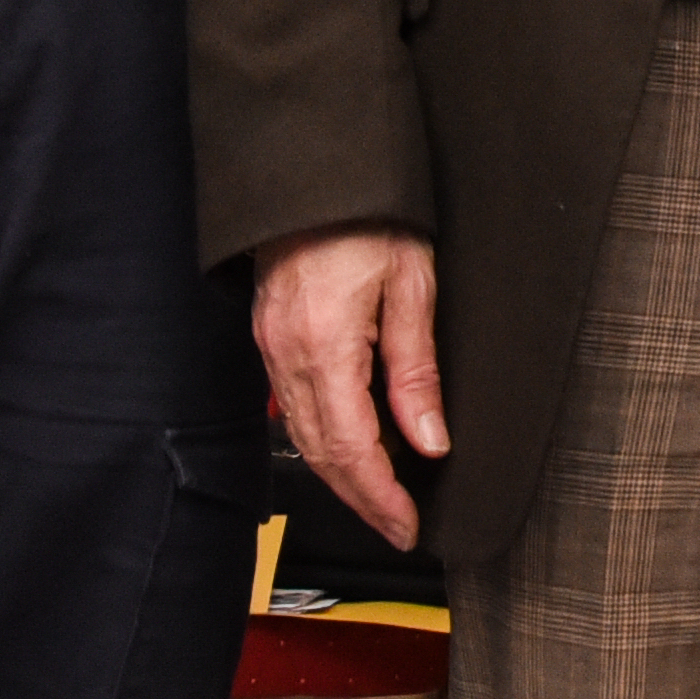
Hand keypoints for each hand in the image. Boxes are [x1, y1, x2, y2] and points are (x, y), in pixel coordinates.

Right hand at [255, 224, 446, 552]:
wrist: (315, 170)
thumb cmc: (367, 213)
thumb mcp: (412, 284)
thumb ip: (417, 369)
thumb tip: (430, 440)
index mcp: (325, 344)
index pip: (351, 448)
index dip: (380, 497)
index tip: (406, 526)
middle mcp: (288, 353)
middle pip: (321, 453)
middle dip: (361, 499)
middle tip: (397, 528)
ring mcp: (271, 346)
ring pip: (302, 435)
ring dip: (340, 475)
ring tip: (380, 499)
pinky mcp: (269, 335)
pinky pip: (292, 405)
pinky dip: (322, 439)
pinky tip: (349, 449)